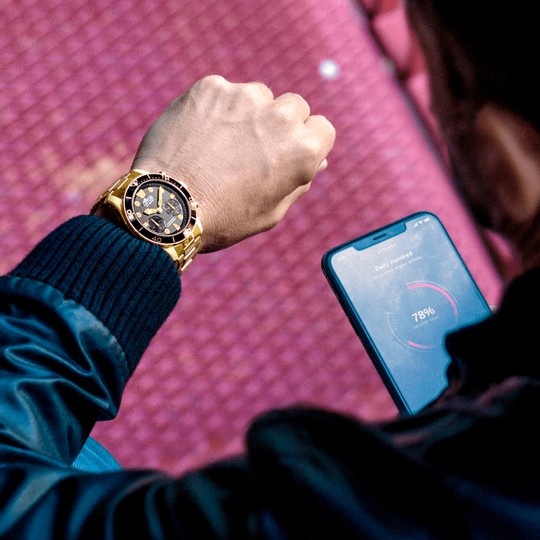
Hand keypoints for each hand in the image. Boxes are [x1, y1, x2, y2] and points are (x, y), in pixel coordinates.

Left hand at [132, 75, 335, 251]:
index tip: (288, 154)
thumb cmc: (223, 217)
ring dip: (248, 114)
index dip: (307, 143)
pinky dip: (216, 109)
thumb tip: (318, 159)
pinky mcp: (211, 87)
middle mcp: (280, 116)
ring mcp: (244, 97)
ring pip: (258, 96)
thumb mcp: (271, 212)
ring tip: (221, 146)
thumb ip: (300, 182)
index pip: (323, 129)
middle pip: (294, 106)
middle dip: (281, 124)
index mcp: (303, 149)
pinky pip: (223, 92)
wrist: (166, 205)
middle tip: (253, 151)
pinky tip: (200, 136)